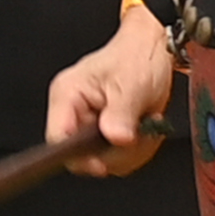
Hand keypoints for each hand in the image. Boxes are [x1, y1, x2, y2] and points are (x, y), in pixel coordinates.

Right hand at [40, 4, 175, 175]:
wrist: (156, 51)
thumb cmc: (137, 57)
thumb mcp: (131, 85)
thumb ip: (121, 114)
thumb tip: (115, 139)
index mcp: (68, 95)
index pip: (57, 138)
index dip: (77, 156)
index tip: (102, 164)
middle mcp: (74, 112)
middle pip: (84, 155)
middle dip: (118, 150)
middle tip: (140, 131)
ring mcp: (91, 124)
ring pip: (106, 160)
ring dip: (134, 149)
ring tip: (146, 123)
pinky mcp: (107, 132)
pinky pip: (120, 156)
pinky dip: (139, 148)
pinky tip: (146, 127)